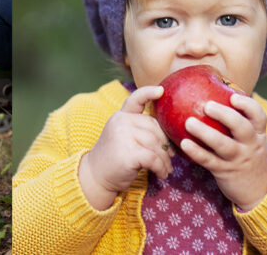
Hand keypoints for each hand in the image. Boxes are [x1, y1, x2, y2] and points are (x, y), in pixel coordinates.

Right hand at [78, 86, 174, 210]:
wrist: (95, 176)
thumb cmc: (116, 158)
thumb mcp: (124, 137)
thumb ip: (140, 129)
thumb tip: (171, 136)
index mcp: (121, 116)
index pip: (135, 99)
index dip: (148, 93)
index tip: (161, 90)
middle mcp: (121, 122)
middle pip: (155, 127)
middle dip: (165, 143)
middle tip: (170, 156)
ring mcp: (123, 136)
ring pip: (156, 144)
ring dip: (165, 160)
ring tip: (167, 169)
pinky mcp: (128, 153)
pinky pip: (154, 158)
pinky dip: (161, 168)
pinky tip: (162, 174)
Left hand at [180, 93, 266, 210]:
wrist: (263, 192)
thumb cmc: (250, 157)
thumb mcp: (251, 140)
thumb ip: (238, 123)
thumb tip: (212, 96)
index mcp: (257, 134)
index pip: (258, 116)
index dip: (247, 105)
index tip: (233, 96)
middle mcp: (250, 145)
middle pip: (241, 127)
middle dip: (225, 115)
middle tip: (206, 105)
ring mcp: (238, 159)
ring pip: (224, 145)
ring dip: (205, 133)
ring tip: (189, 122)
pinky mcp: (225, 172)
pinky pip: (209, 161)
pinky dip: (196, 152)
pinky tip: (184, 143)